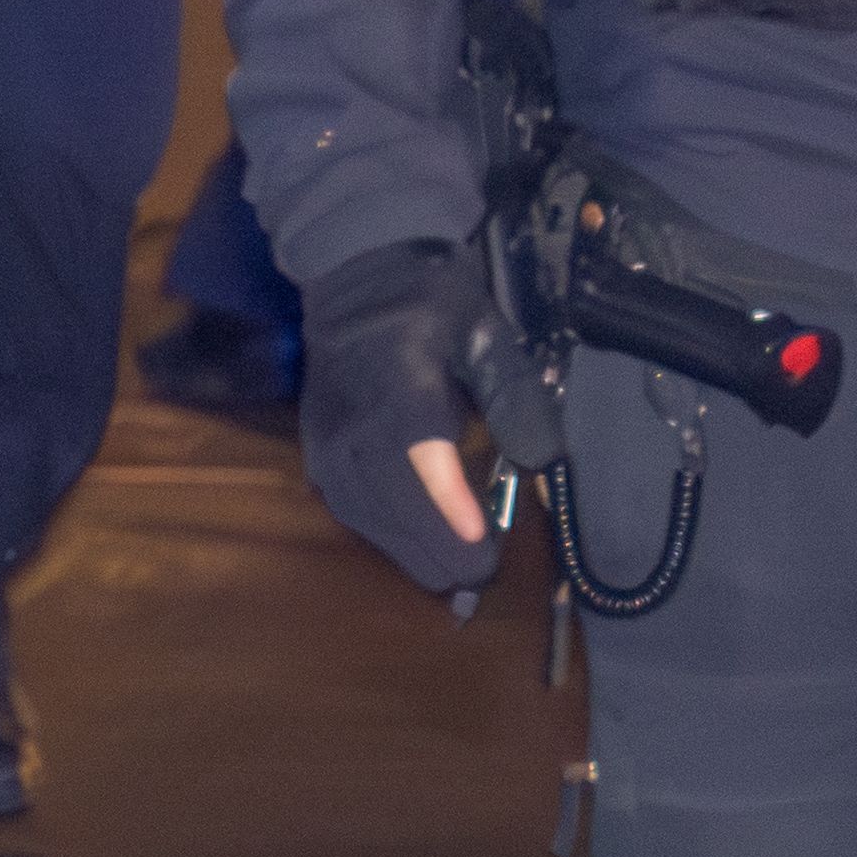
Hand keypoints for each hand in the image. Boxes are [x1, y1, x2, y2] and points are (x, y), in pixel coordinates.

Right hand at [292, 239, 505, 599]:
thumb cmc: (433, 307)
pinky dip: (385, 538)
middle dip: (442, 551)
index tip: (484, 550)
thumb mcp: (487, 334)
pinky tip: (415, 549)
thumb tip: (541, 461)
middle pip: (396, 505)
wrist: (355, 277)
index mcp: (401, 386)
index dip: (453, 509)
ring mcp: (327, 442)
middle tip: (485, 577)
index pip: (424, 459)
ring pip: (371, 519)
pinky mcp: (315, 453)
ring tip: (456, 578)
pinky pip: (350, 511)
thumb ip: (515, 396)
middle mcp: (355, 422)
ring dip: (413, 554)